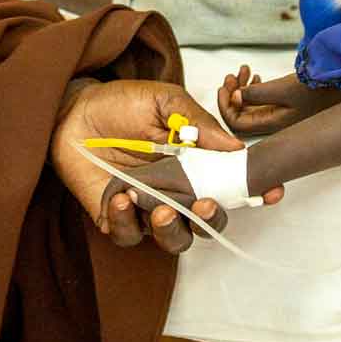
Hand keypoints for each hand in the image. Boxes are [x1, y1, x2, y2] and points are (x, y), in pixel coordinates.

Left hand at [50, 79, 283, 253]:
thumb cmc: (119, 103)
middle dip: (211, 220)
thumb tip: (234, 144)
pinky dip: (128, 221)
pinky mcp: (114, 217)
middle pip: (205, 224)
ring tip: (161, 206)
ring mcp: (145, 208)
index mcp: (195, 165)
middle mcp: (175, 191)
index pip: (230, 187)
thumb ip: (197, 123)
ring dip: (171, 229)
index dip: (253, 194)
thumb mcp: (164, 101)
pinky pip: (128, 235)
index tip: (270, 192)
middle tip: (202, 204)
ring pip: (172, 239)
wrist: (70, 109)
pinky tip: (122, 197)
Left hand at [217, 65, 340, 135]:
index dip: (226, 107)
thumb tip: (234, 97)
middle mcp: (274, 123)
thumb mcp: (286, 89)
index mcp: (272, 125)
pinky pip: (261, 100)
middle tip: (233, 75)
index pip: (237, 124)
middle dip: (232, 94)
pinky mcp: (286, 105)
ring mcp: (280, 114)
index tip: (225, 86)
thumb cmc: (320, 89)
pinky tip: (256, 76)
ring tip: (244, 71)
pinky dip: (254, 87)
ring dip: (242, 88)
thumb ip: (258, 94)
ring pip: (250, 106)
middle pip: (241, 115)